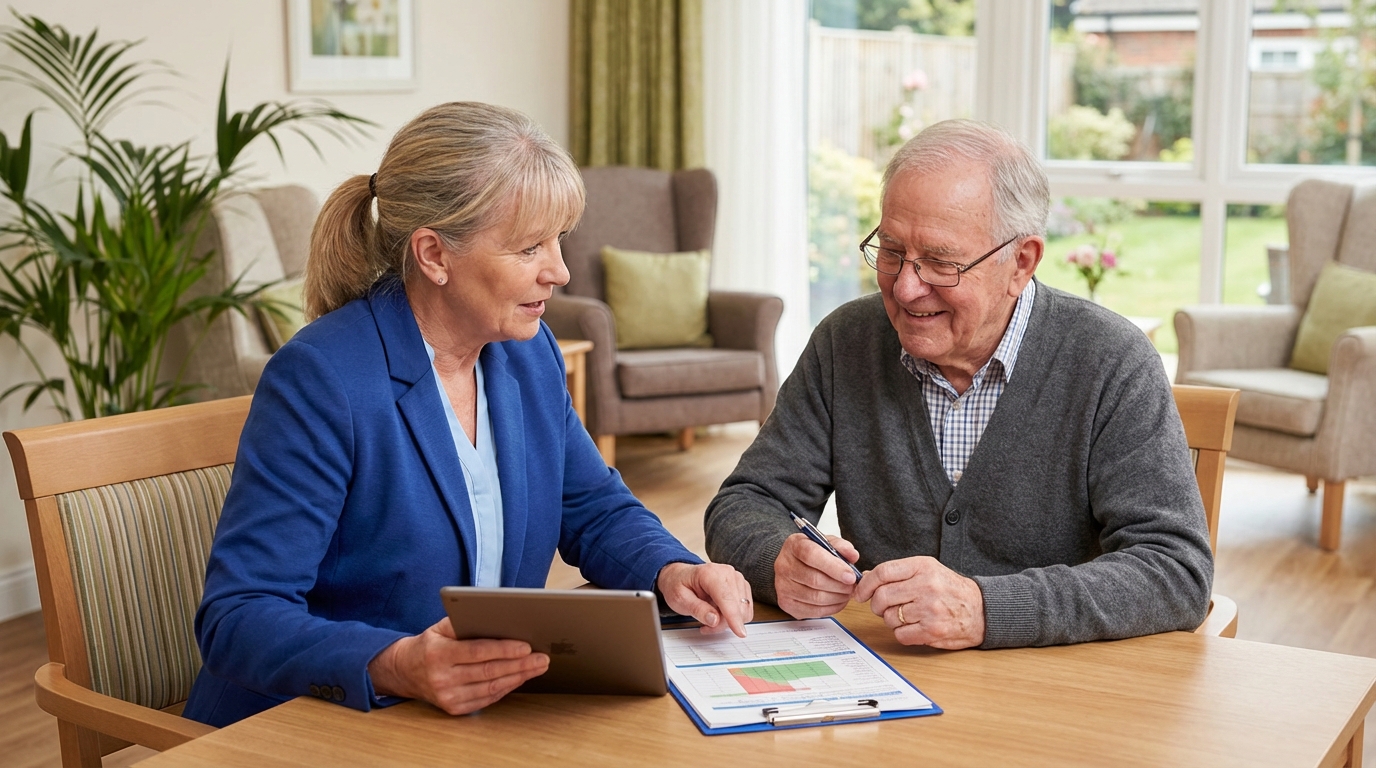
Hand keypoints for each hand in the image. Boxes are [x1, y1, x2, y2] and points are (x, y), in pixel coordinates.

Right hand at [367, 617, 548, 714]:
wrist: (403, 671)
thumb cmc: (428, 645)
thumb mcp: (439, 628)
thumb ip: (464, 622)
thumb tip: (497, 619)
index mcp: (438, 654)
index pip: (478, 652)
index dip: (504, 650)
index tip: (526, 646)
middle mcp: (442, 678)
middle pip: (489, 672)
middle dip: (519, 665)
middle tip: (541, 658)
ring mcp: (447, 697)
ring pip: (491, 688)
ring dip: (518, 678)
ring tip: (537, 667)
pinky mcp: (454, 709)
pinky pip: (486, 700)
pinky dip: (506, 689)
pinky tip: (519, 679)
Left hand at [657, 562, 752, 636]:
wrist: (681, 576)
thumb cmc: (679, 585)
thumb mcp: (679, 599)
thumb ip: (697, 609)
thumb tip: (715, 620)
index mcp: (710, 573)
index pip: (726, 598)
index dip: (734, 617)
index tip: (739, 633)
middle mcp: (727, 573)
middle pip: (736, 607)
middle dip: (723, 623)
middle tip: (705, 626)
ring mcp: (737, 579)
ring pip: (743, 610)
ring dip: (728, 621)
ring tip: (709, 618)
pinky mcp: (742, 586)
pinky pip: (745, 609)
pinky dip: (733, 617)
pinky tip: (718, 614)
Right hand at [773, 532, 860, 618]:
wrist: (795, 566)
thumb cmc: (813, 553)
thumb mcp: (826, 542)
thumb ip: (840, 546)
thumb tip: (853, 556)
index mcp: (793, 545)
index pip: (811, 555)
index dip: (833, 567)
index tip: (851, 576)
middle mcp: (783, 565)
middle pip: (814, 579)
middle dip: (839, 585)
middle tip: (853, 586)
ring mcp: (782, 586)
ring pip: (815, 598)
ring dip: (837, 597)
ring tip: (847, 592)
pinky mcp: (786, 603)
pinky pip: (813, 611)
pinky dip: (831, 608)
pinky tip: (838, 600)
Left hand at [854, 556, 984, 648]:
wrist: (981, 610)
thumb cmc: (950, 590)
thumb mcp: (927, 570)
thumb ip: (898, 573)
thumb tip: (866, 578)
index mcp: (923, 567)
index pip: (883, 572)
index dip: (866, 584)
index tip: (861, 592)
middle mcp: (926, 586)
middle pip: (882, 597)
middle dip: (876, 605)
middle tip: (883, 607)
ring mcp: (930, 609)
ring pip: (889, 617)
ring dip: (891, 620)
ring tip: (906, 616)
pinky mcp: (932, 630)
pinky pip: (900, 634)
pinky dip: (902, 633)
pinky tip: (914, 627)